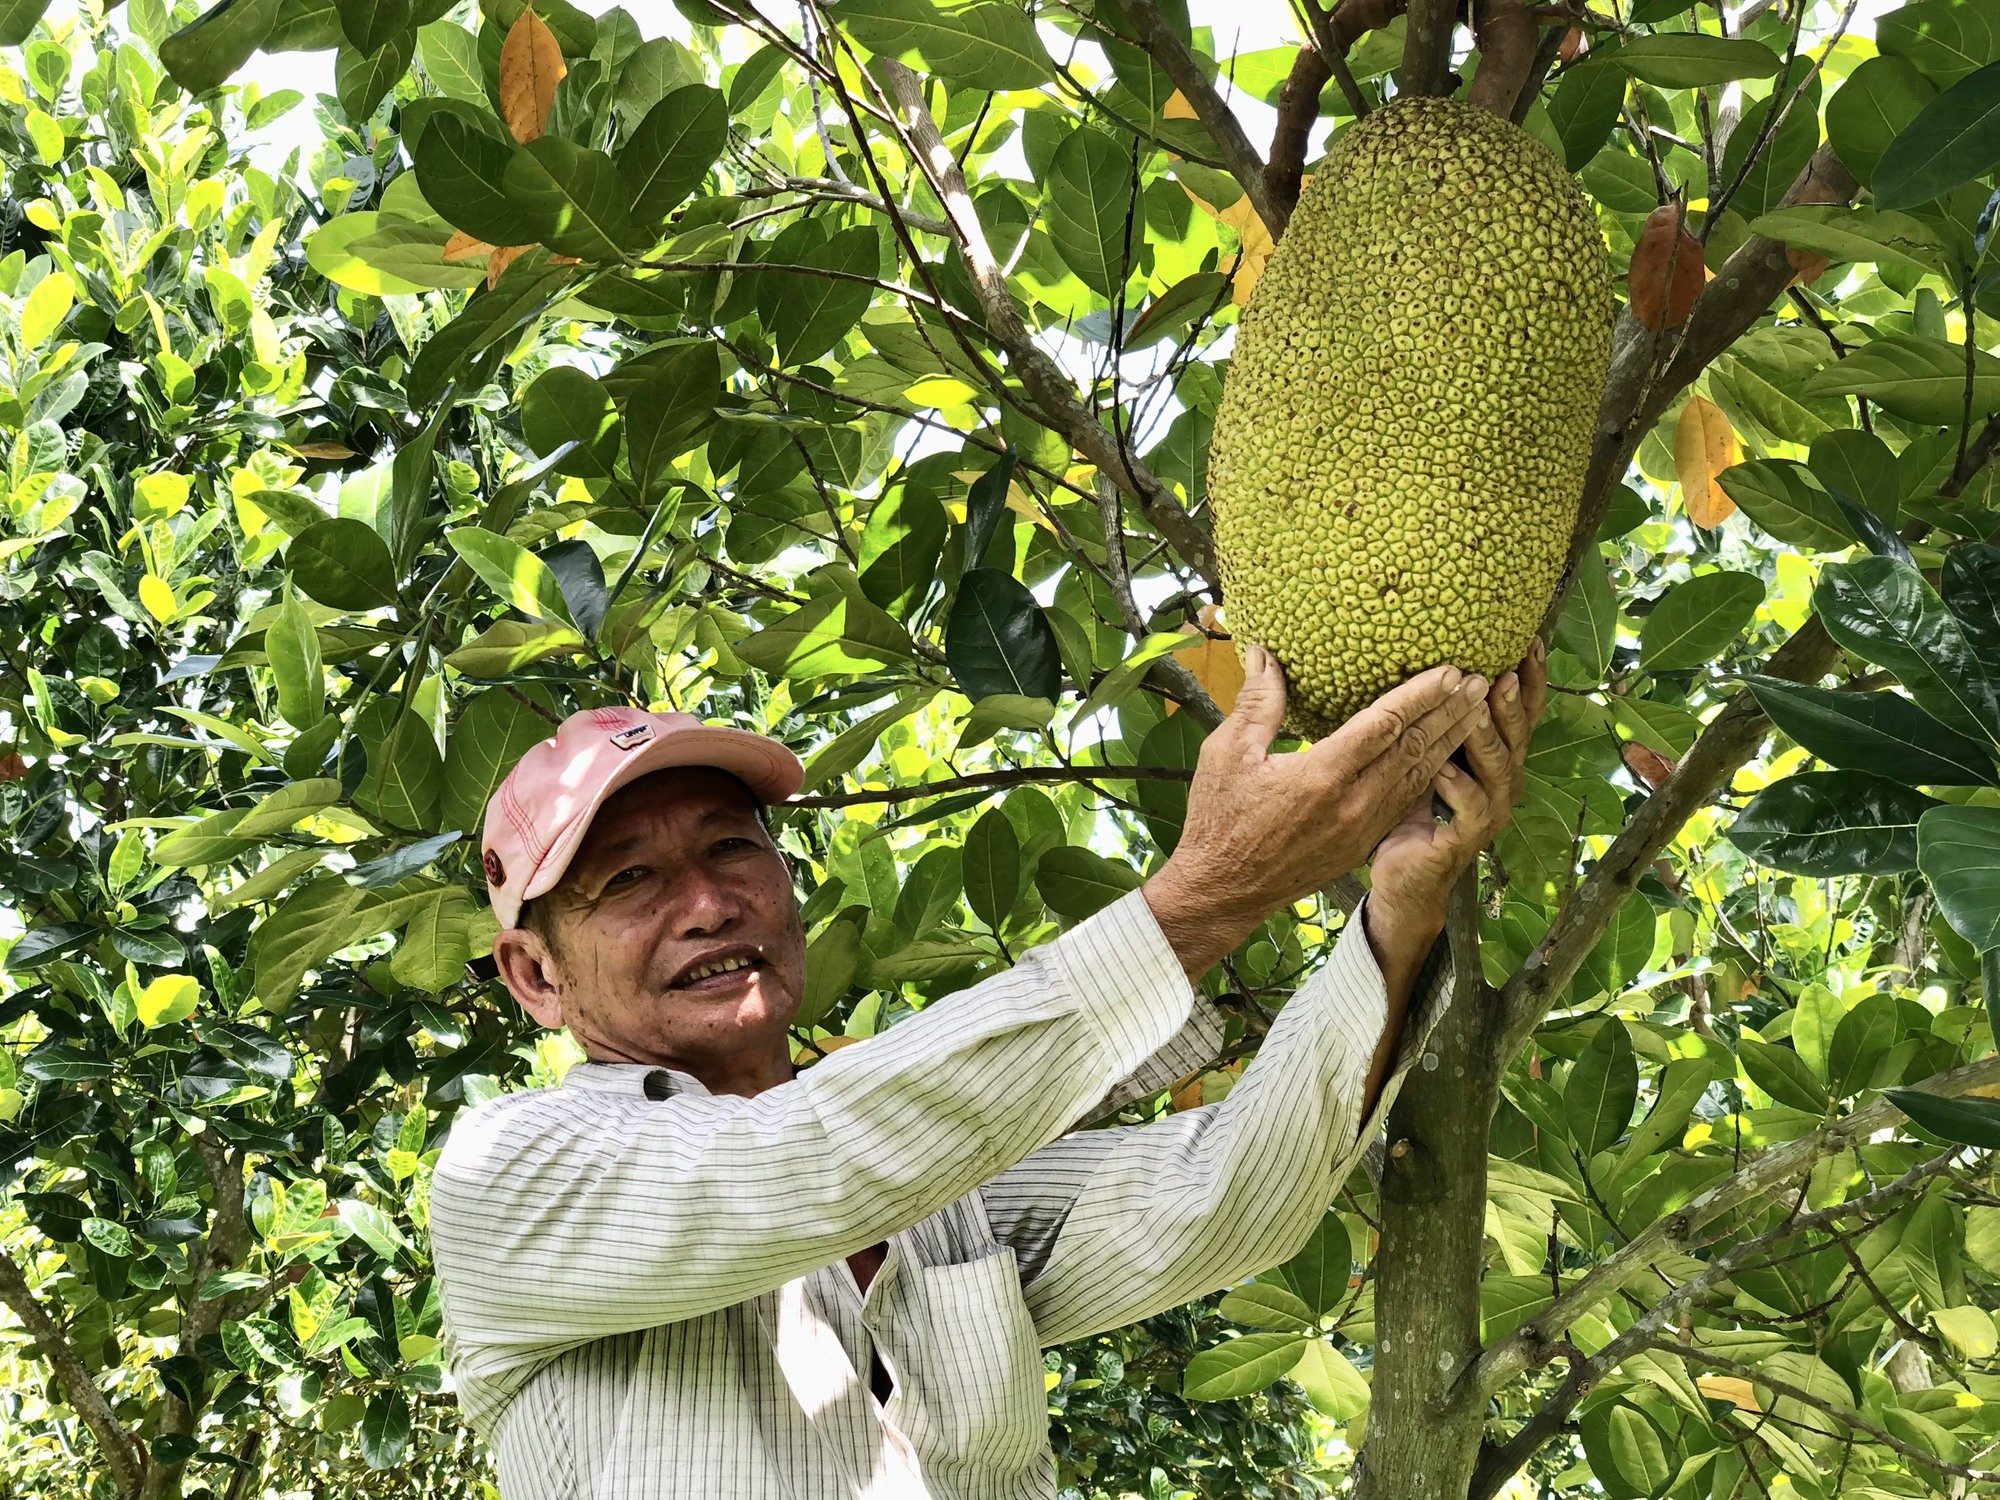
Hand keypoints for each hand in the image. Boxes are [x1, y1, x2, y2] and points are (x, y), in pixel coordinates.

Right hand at [1143, 643, 1491, 978]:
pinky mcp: (1360, 846)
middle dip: (1450, 713)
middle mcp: (1350, 804)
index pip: (1384, 726)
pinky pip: (1405, 803)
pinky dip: (1430, 775)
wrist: (1222, 892)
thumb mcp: (1227, 754)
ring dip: (1449, 743)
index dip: (1420, 695)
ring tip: (1476, 712)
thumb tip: (1266, 654)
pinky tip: (1444, 757)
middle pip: (1414, 750)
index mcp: (1320, 776)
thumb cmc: (1218, 820)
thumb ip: (1256, 703)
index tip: (1449, 670)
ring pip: (1418, 778)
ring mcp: (1360, 829)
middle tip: (1480, 682)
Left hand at [1367, 637, 1549, 937]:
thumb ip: (1432, 718)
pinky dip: (1458, 787)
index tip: (1529, 641)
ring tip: (1475, 710)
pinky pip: (1470, 808)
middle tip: (1505, 673)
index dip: (1530, 678)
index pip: (1519, 710)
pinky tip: (1443, 769)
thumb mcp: (1423, 754)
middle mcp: (1501, 780)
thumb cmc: (1411, 806)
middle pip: (1517, 734)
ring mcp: (1489, 810)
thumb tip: (1424, 663)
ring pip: (1499, 768)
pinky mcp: (1466, 837)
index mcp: (1493, 755)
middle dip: (1513, 702)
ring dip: (1487, 737)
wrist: (1403, 875)